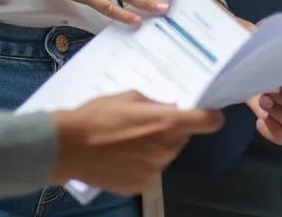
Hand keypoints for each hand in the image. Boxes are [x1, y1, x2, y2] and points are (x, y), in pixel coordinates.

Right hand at [52, 91, 224, 194]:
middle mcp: (165, 149)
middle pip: (182, 138)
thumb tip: (170, 107)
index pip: (206, 122)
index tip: (211, 113)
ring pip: (166, 154)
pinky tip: (121, 154)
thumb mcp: (129, 96)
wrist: (70, 147)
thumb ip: (155, 102)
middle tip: (148, 120)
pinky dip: (142, 162)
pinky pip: (150, 169)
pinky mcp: (140, 185)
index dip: (212, 117)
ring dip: (157, 145)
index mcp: (165, 123)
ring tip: (129, 137)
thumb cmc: (99, 115)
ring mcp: (154, 171)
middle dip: (172, 129)